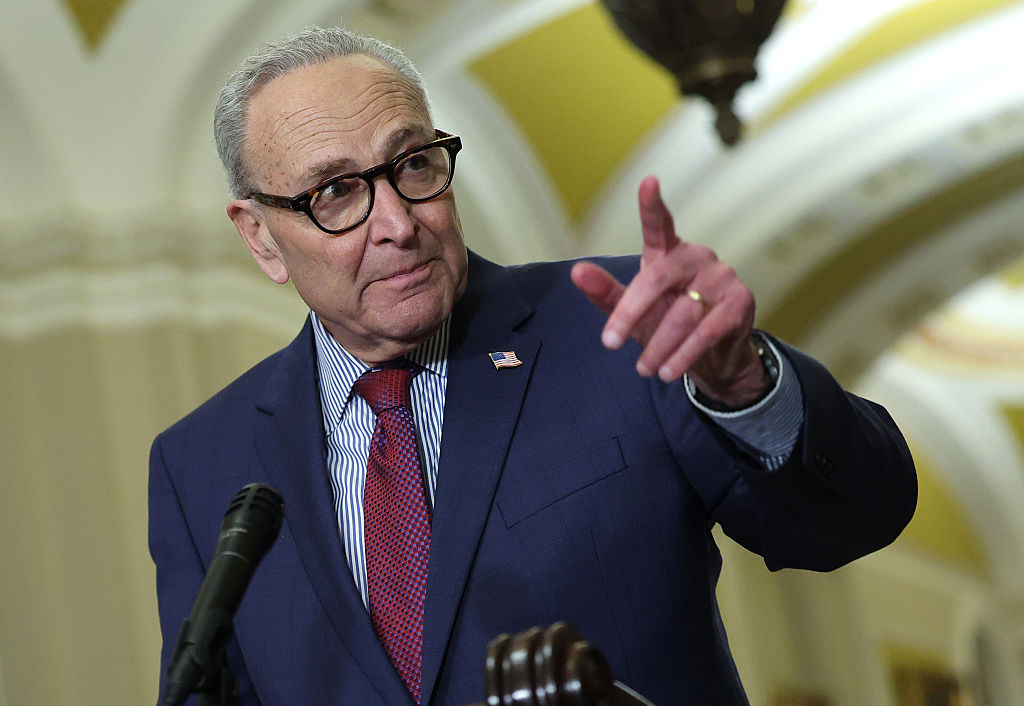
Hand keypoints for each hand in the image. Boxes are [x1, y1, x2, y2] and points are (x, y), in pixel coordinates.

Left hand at [570, 176, 768, 407]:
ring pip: (682, 313)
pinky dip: (683, 355)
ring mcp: (722, 277)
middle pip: (656, 279)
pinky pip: (706, 331)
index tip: (649, 181)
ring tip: (643, 370)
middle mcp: (696, 257)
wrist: (713, 358)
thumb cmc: (667, 324)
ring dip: (659, 346)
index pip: (659, 224)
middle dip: (629, 314)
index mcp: (668, 252)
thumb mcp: (633, 312)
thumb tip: (576, 272)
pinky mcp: (740, 303)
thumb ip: (606, 294)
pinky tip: (668, 372)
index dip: (652, 204)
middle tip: (609, 343)